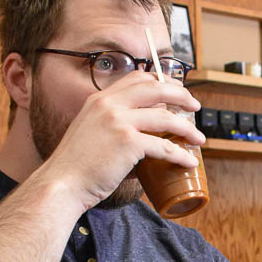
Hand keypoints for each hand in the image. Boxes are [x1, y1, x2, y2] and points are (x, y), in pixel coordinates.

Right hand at [41, 72, 204, 208]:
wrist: (61, 183)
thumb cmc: (75, 166)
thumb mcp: (90, 133)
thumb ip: (112, 129)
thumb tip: (143, 146)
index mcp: (99, 99)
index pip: (136, 78)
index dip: (160, 81)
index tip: (175, 90)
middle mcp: (109, 104)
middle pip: (155, 89)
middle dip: (181, 95)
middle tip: (195, 106)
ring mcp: (119, 121)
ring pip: (165, 117)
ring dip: (187, 128)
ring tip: (199, 138)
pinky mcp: (128, 142)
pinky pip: (164, 146)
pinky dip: (180, 155)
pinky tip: (190, 161)